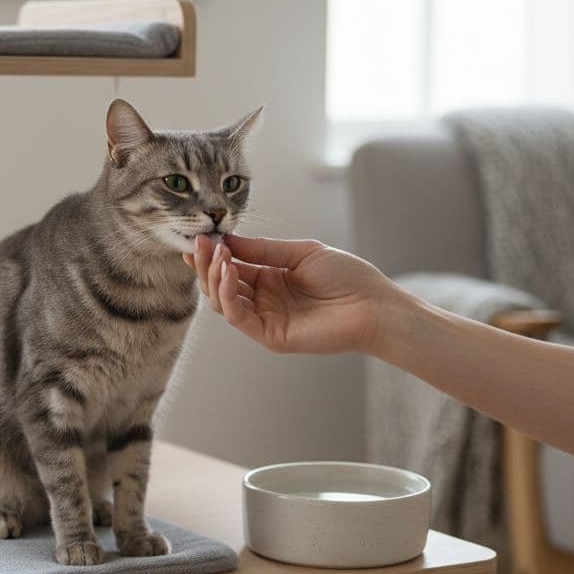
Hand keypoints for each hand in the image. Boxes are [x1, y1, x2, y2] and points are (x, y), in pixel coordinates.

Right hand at [183, 234, 396, 354]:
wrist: (374, 305)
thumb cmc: (347, 277)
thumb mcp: (301, 252)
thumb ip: (263, 249)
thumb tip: (227, 241)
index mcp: (269, 278)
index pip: (230, 267)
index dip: (212, 254)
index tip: (199, 237)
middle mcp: (263, 300)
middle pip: (220, 285)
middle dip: (207, 263)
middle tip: (201, 242)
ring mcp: (265, 319)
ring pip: (223, 301)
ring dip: (215, 277)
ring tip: (219, 255)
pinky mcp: (270, 336)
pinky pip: (238, 317)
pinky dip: (228, 295)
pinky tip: (230, 273)